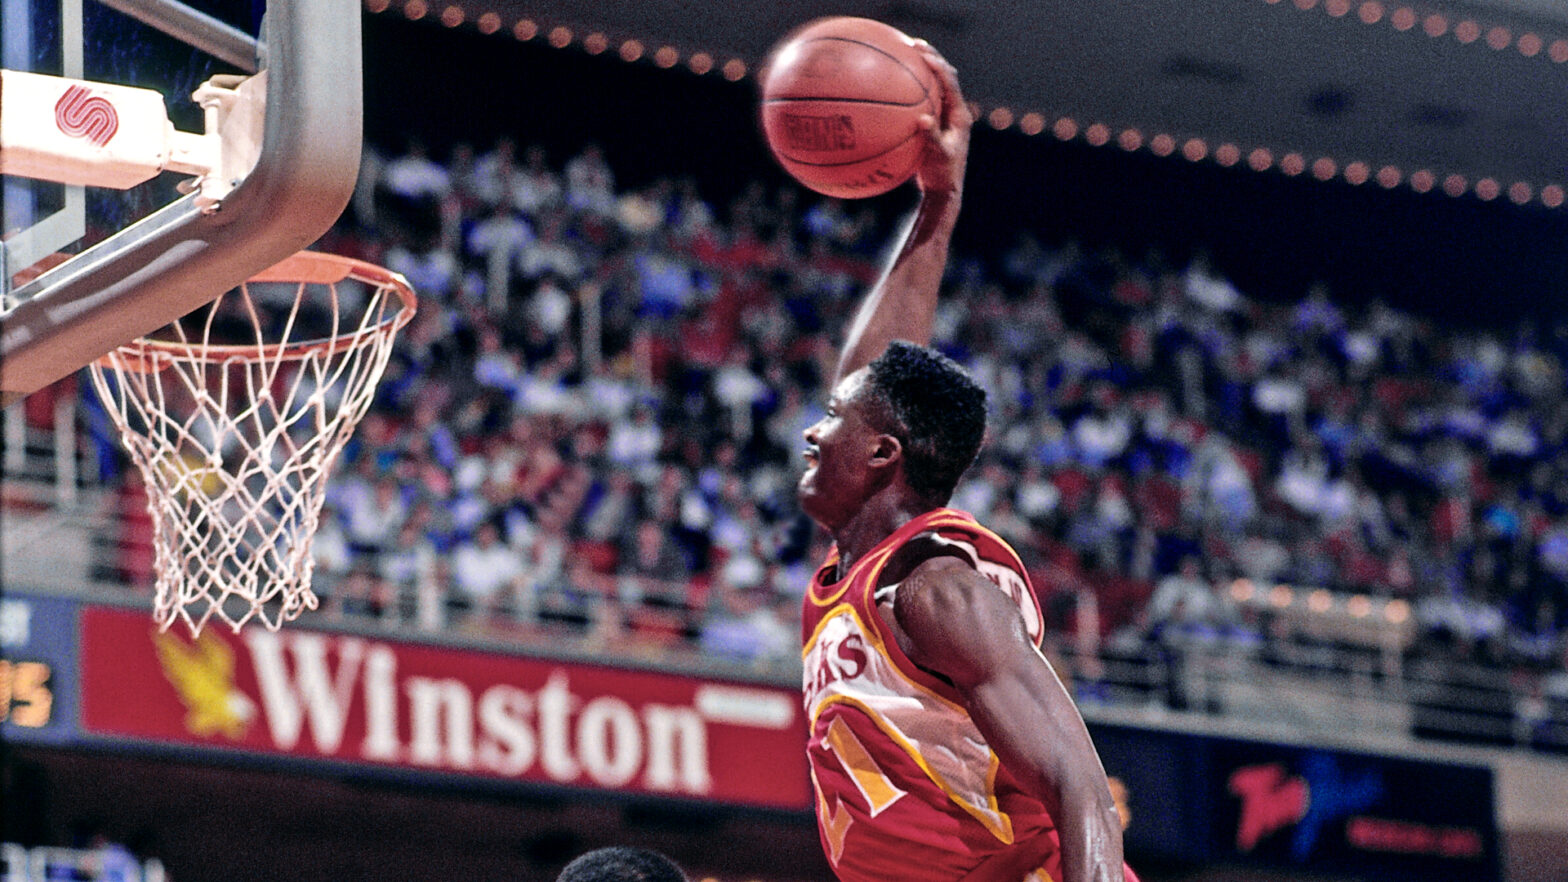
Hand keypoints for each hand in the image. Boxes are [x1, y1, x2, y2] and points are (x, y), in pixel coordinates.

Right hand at [911, 40, 972, 198]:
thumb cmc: (942, 174)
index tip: (923, 54)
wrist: (945, 188)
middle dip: (931, 58)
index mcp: (960, 115)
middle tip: (914, 45)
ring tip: (907, 54)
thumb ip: (932, 137)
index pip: (950, 82)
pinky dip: (912, 88)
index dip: (938, 66)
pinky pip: (924, 99)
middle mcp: (955, 111)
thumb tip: (923, 119)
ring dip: (923, 69)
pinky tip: (893, 85)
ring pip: (936, 85)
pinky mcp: (935, 122)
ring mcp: (945, 116)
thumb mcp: (938, 157)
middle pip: (945, 76)